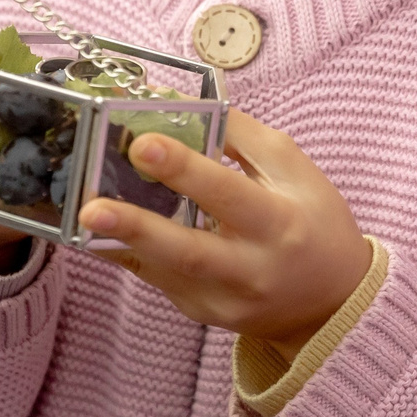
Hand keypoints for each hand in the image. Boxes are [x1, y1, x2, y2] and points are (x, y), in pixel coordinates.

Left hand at [79, 110, 371, 359]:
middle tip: (91, 207)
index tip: (143, 144)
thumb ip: (238, 134)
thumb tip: (176, 102)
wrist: (332, 302)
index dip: (185, 169)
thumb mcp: (292, 169)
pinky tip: (100, 230)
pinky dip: (126, 251)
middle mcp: (252, 268)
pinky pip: (156, 278)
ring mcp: (224, 299)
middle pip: (188, 251)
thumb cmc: (313, 222)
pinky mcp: (202, 313)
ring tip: (84, 215)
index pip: (228, 194)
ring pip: (162, 270)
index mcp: (280, 224)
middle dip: (137, 226)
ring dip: (119, 240)